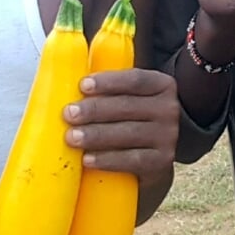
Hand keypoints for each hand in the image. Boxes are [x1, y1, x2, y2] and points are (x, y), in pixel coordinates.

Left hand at [66, 69, 179, 185]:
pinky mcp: (161, 162)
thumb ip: (106, 87)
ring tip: (72, 137)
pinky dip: (108, 159)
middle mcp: (169, 109)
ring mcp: (168, 136)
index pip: (135, 80)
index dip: (109, 82)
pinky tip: (87, 159)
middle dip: (95, 109)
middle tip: (69, 114)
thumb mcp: (125, 98)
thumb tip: (65, 72)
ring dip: (97, 135)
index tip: (83, 85)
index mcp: (161, 85)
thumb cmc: (128, 121)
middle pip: (129, 106)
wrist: (151, 158)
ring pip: (130, 133)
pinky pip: (134, 160)